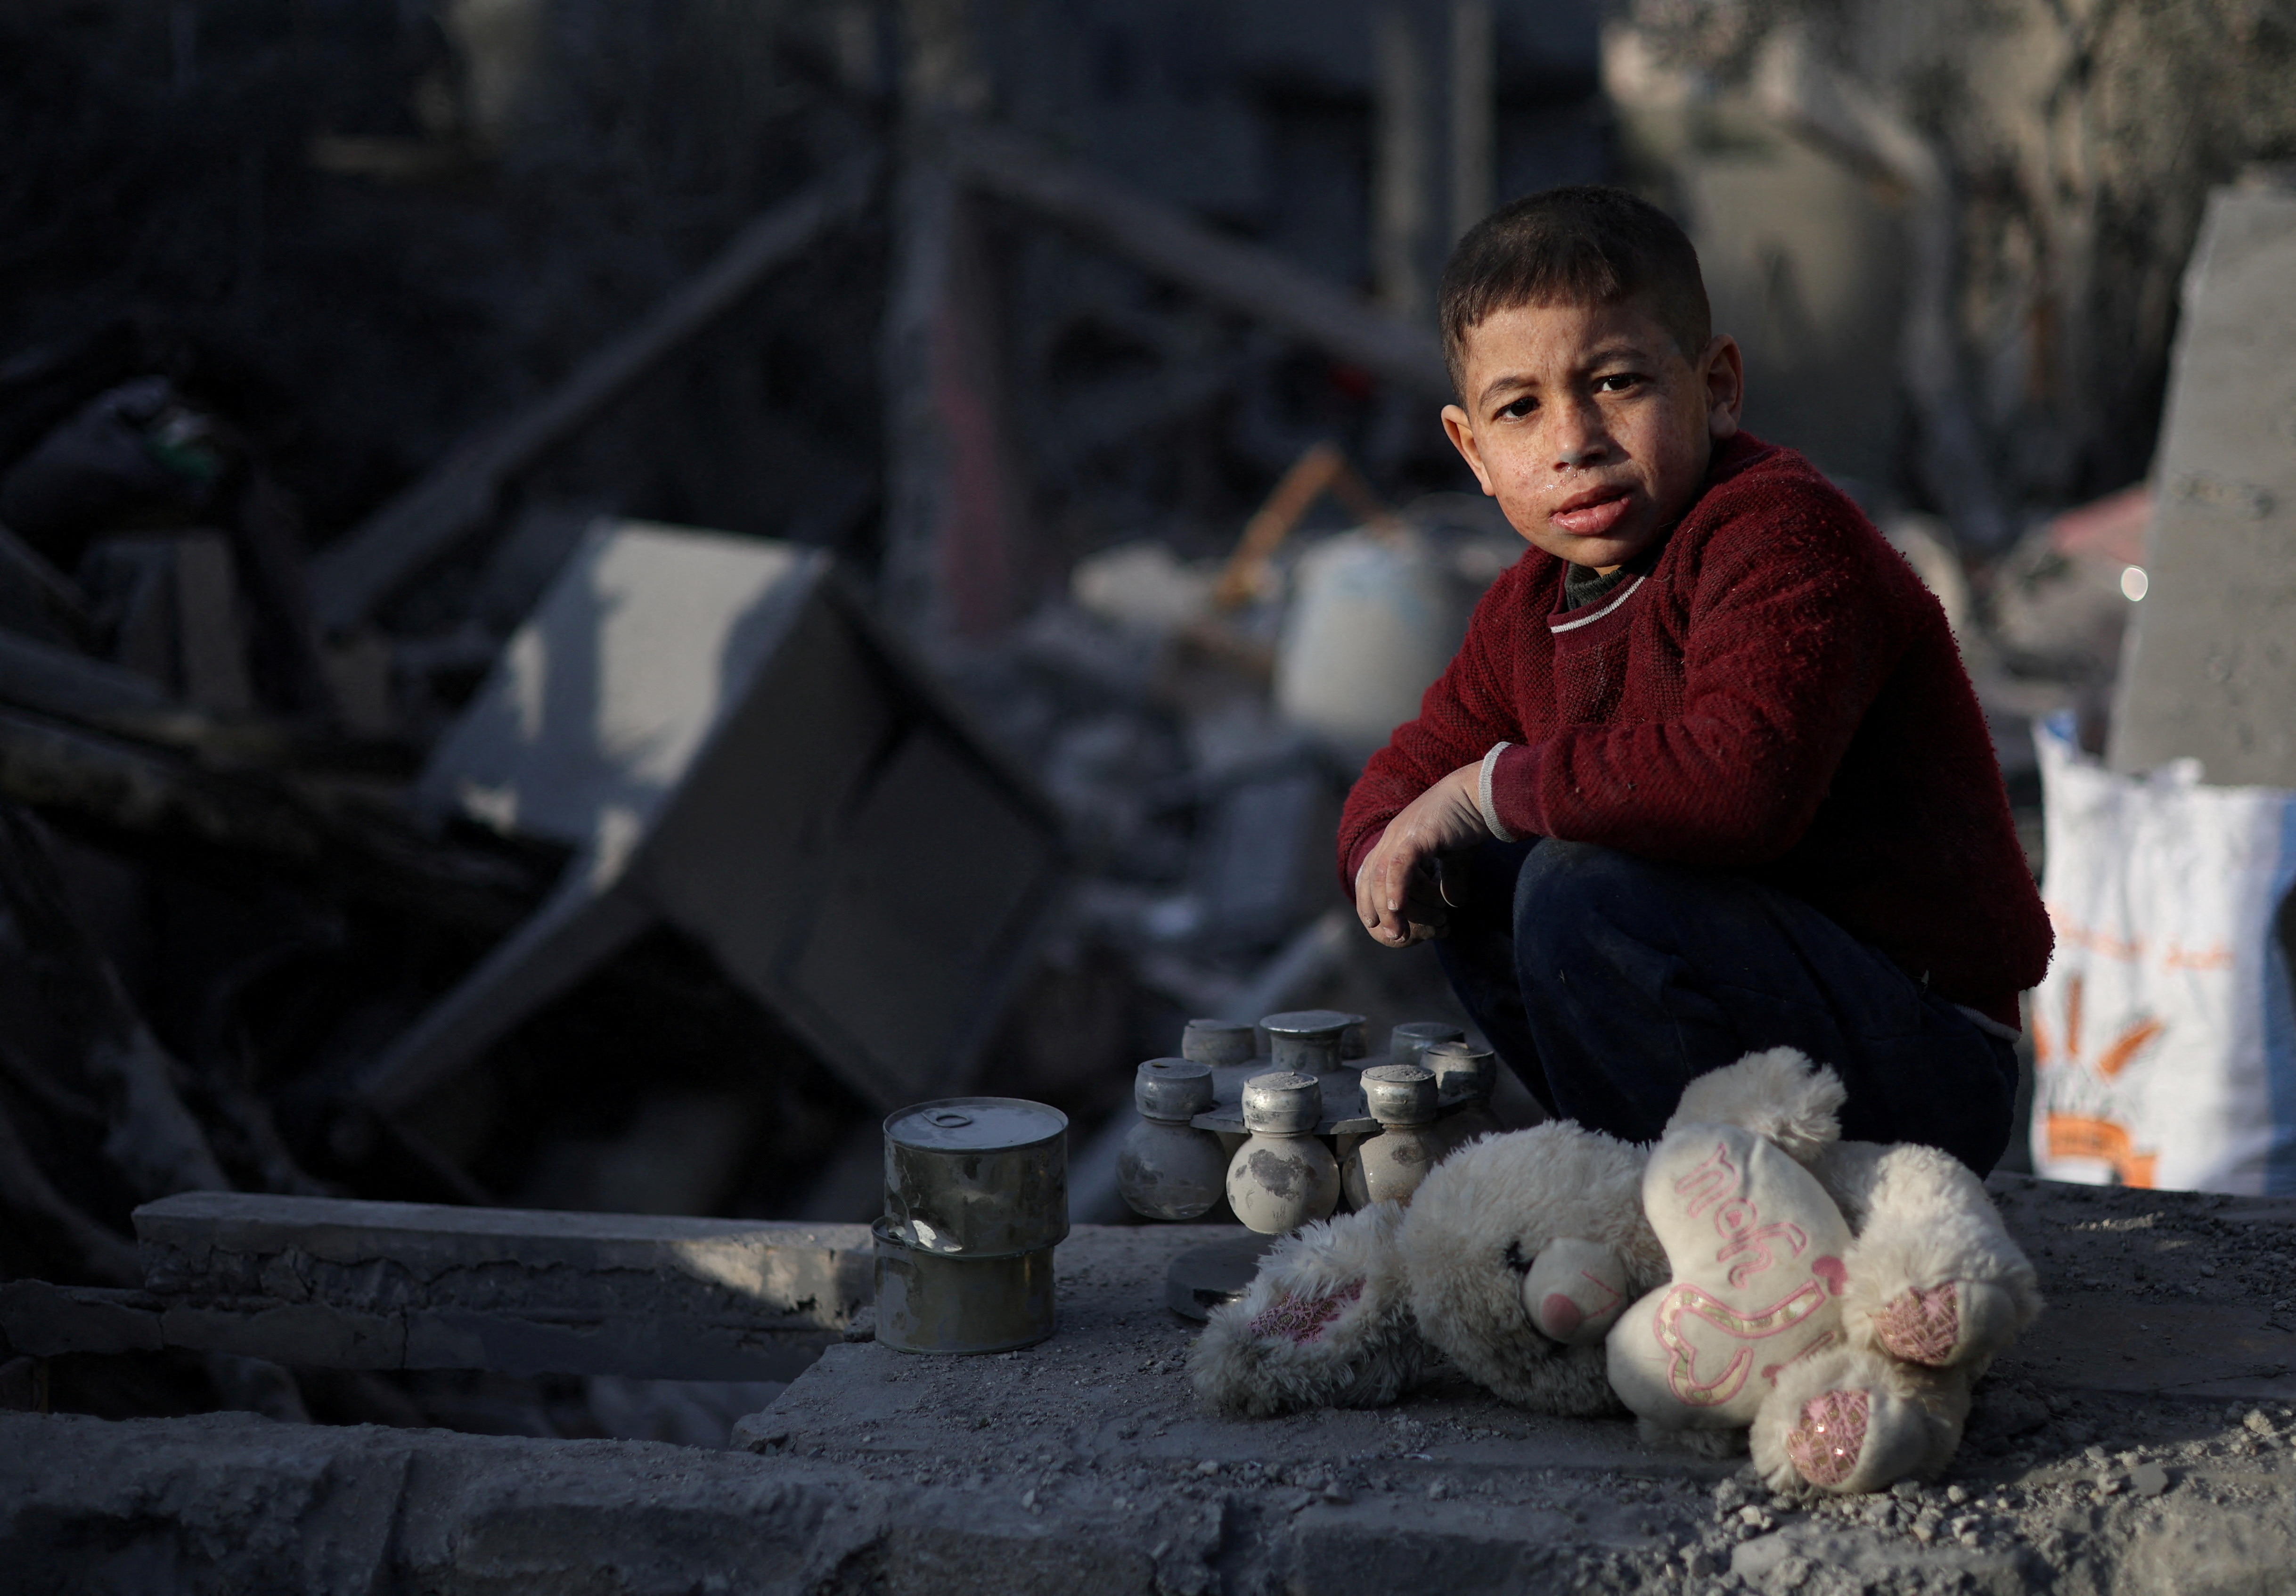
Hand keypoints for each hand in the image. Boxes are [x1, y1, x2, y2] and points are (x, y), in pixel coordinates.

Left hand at [1355, 763, 1491, 947]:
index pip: (1371, 874)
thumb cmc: (1471, 820)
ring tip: (1397, 933)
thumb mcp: (1457, 856)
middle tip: (1391, 936)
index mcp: (1398, 840)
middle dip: (1374, 910)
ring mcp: (1402, 835)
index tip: (1382, 924)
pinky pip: (1399, 867)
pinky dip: (1396, 889)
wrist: (1484, 793)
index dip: (1371, 900)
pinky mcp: (1417, 836)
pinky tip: (1398, 909)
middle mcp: (1393, 837)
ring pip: (1381, 878)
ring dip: (1388, 909)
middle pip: (1368, 879)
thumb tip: (1453, 903)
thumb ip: (1451, 878)